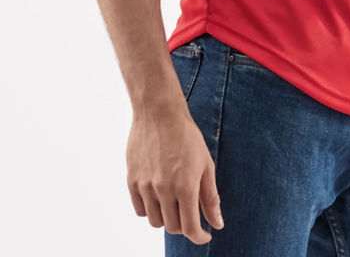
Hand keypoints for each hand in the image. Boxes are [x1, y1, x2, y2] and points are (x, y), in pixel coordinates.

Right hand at [127, 107, 224, 244]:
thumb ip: (211, 197)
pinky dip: (150, 209)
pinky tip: (158, 195)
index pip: (190, 228)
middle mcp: (164, 190)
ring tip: (174, 200)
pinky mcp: (132, 181)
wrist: (159, 113)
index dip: (200, 237)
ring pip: (155, 221)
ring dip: (167, 217)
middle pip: (173, 227)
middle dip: (185, 224)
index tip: (205, 235)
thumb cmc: (187, 136)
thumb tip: (217, 223)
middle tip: (190, 211)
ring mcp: (146, 186)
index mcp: (185, 187)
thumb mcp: (206, 165)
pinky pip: (140, 210)